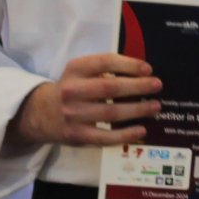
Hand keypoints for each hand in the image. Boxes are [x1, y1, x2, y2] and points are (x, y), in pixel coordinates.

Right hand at [12, 55, 159, 148]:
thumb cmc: (71, 89)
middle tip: (157, 86)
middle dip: (137, 86)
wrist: (42, 114)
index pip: (104, 62)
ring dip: (137, 110)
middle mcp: (73, 90)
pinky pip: (105, 136)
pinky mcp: (77, 134)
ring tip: (155, 107)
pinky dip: (125, 134)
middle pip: (110, 88)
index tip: (148, 69)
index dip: (128, 64)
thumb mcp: (79, 72)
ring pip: (111, 113)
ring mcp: (74, 114)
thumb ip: (103, 70)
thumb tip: (141, 73)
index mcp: (75, 69)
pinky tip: (141, 130)